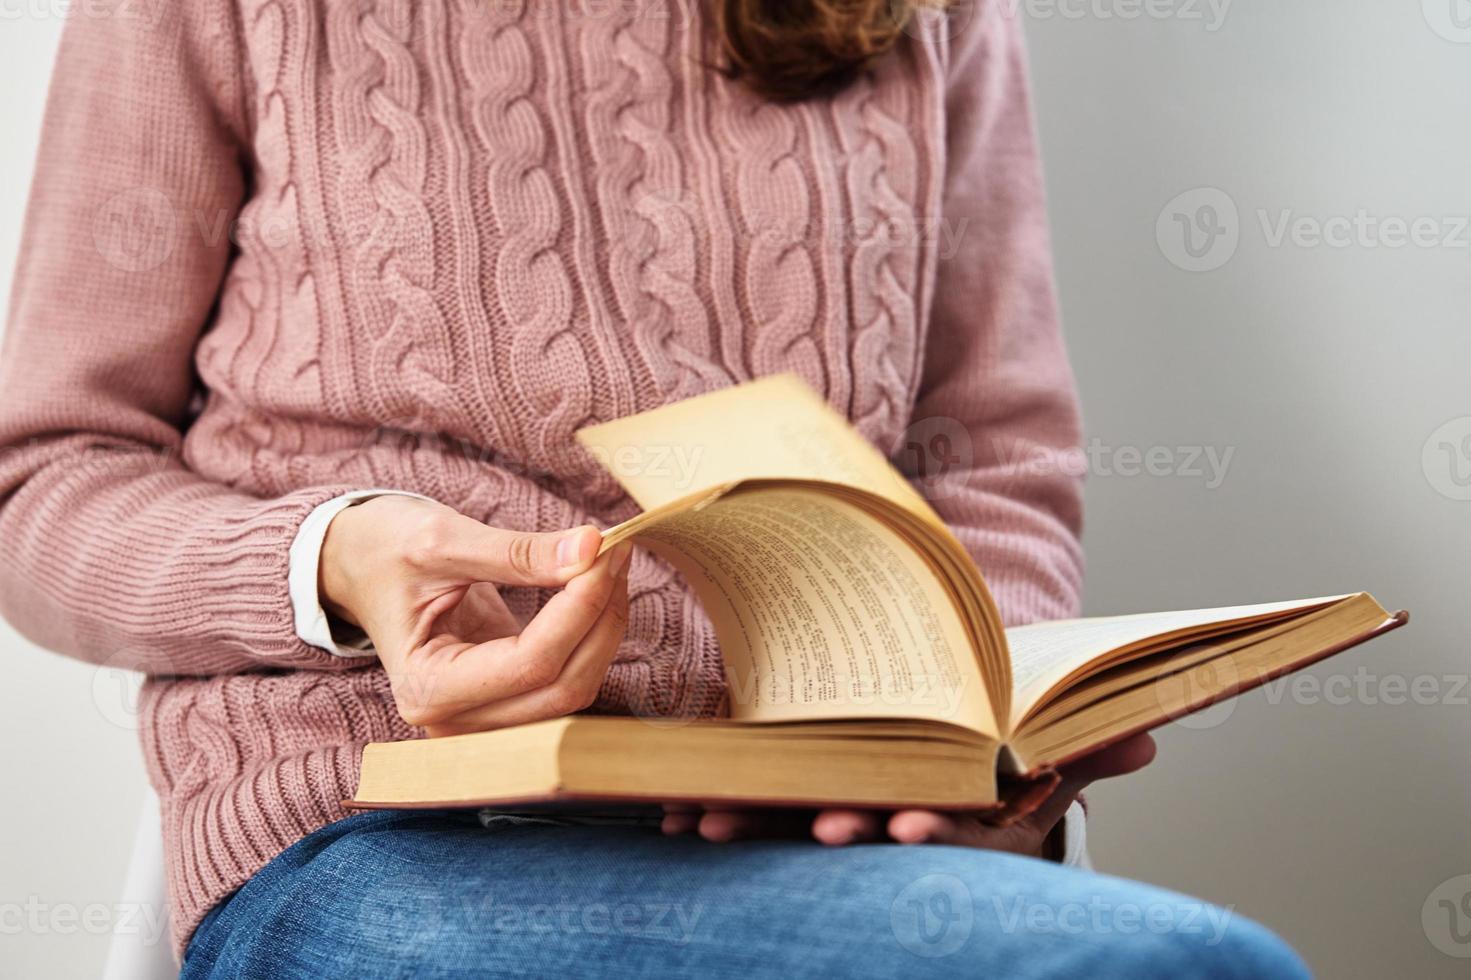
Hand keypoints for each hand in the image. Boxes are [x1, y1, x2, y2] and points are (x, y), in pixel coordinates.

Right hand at [320, 495, 631, 736]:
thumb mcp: (443, 540)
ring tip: (608, 564)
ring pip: (574, 689)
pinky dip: (591, 635)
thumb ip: (518, 552)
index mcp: (426, 688)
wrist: (359, 565)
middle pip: (563, 687)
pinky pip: (567, 679)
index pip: (532, 662)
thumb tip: (591, 549)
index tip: (605, 549)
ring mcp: (481, 720)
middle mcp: (453, 722)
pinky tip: (595, 590)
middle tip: (616, 551)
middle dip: (601, 617)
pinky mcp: (504, 704)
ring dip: (604, 627)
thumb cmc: (387, 550)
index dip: (580, 606)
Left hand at [661, 732, 1155, 856]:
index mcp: (962, 812)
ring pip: (801, 821)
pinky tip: (675, 818)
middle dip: (840, 827)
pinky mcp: (805, 794)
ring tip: (706, 828)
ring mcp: (848, 811)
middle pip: (869, 826)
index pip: (952, 825)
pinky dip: (722, 809)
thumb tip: (1148, 736)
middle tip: (815, 830)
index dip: (932, 826)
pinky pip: (761, 806)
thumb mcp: (1053, 757)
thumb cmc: (999, 758)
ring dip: (756, 826)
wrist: (956, 766)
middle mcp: (900, 819)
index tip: (906, 830)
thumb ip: (1093, 748)